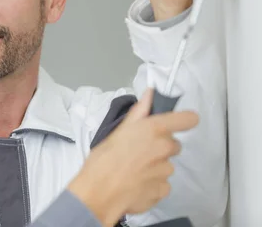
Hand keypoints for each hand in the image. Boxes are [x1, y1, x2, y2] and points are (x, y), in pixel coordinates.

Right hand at [67, 90, 198, 226]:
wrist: (100, 193)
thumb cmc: (103, 159)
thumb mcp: (118, 131)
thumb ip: (139, 112)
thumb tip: (150, 93)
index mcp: (154, 129)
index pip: (187, 119)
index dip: (183, 120)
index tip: (177, 122)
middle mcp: (164, 148)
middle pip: (173, 144)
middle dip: (160, 147)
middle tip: (138, 151)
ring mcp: (166, 171)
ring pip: (166, 165)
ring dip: (155, 167)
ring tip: (133, 170)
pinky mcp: (164, 190)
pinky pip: (162, 184)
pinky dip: (152, 184)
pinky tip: (136, 184)